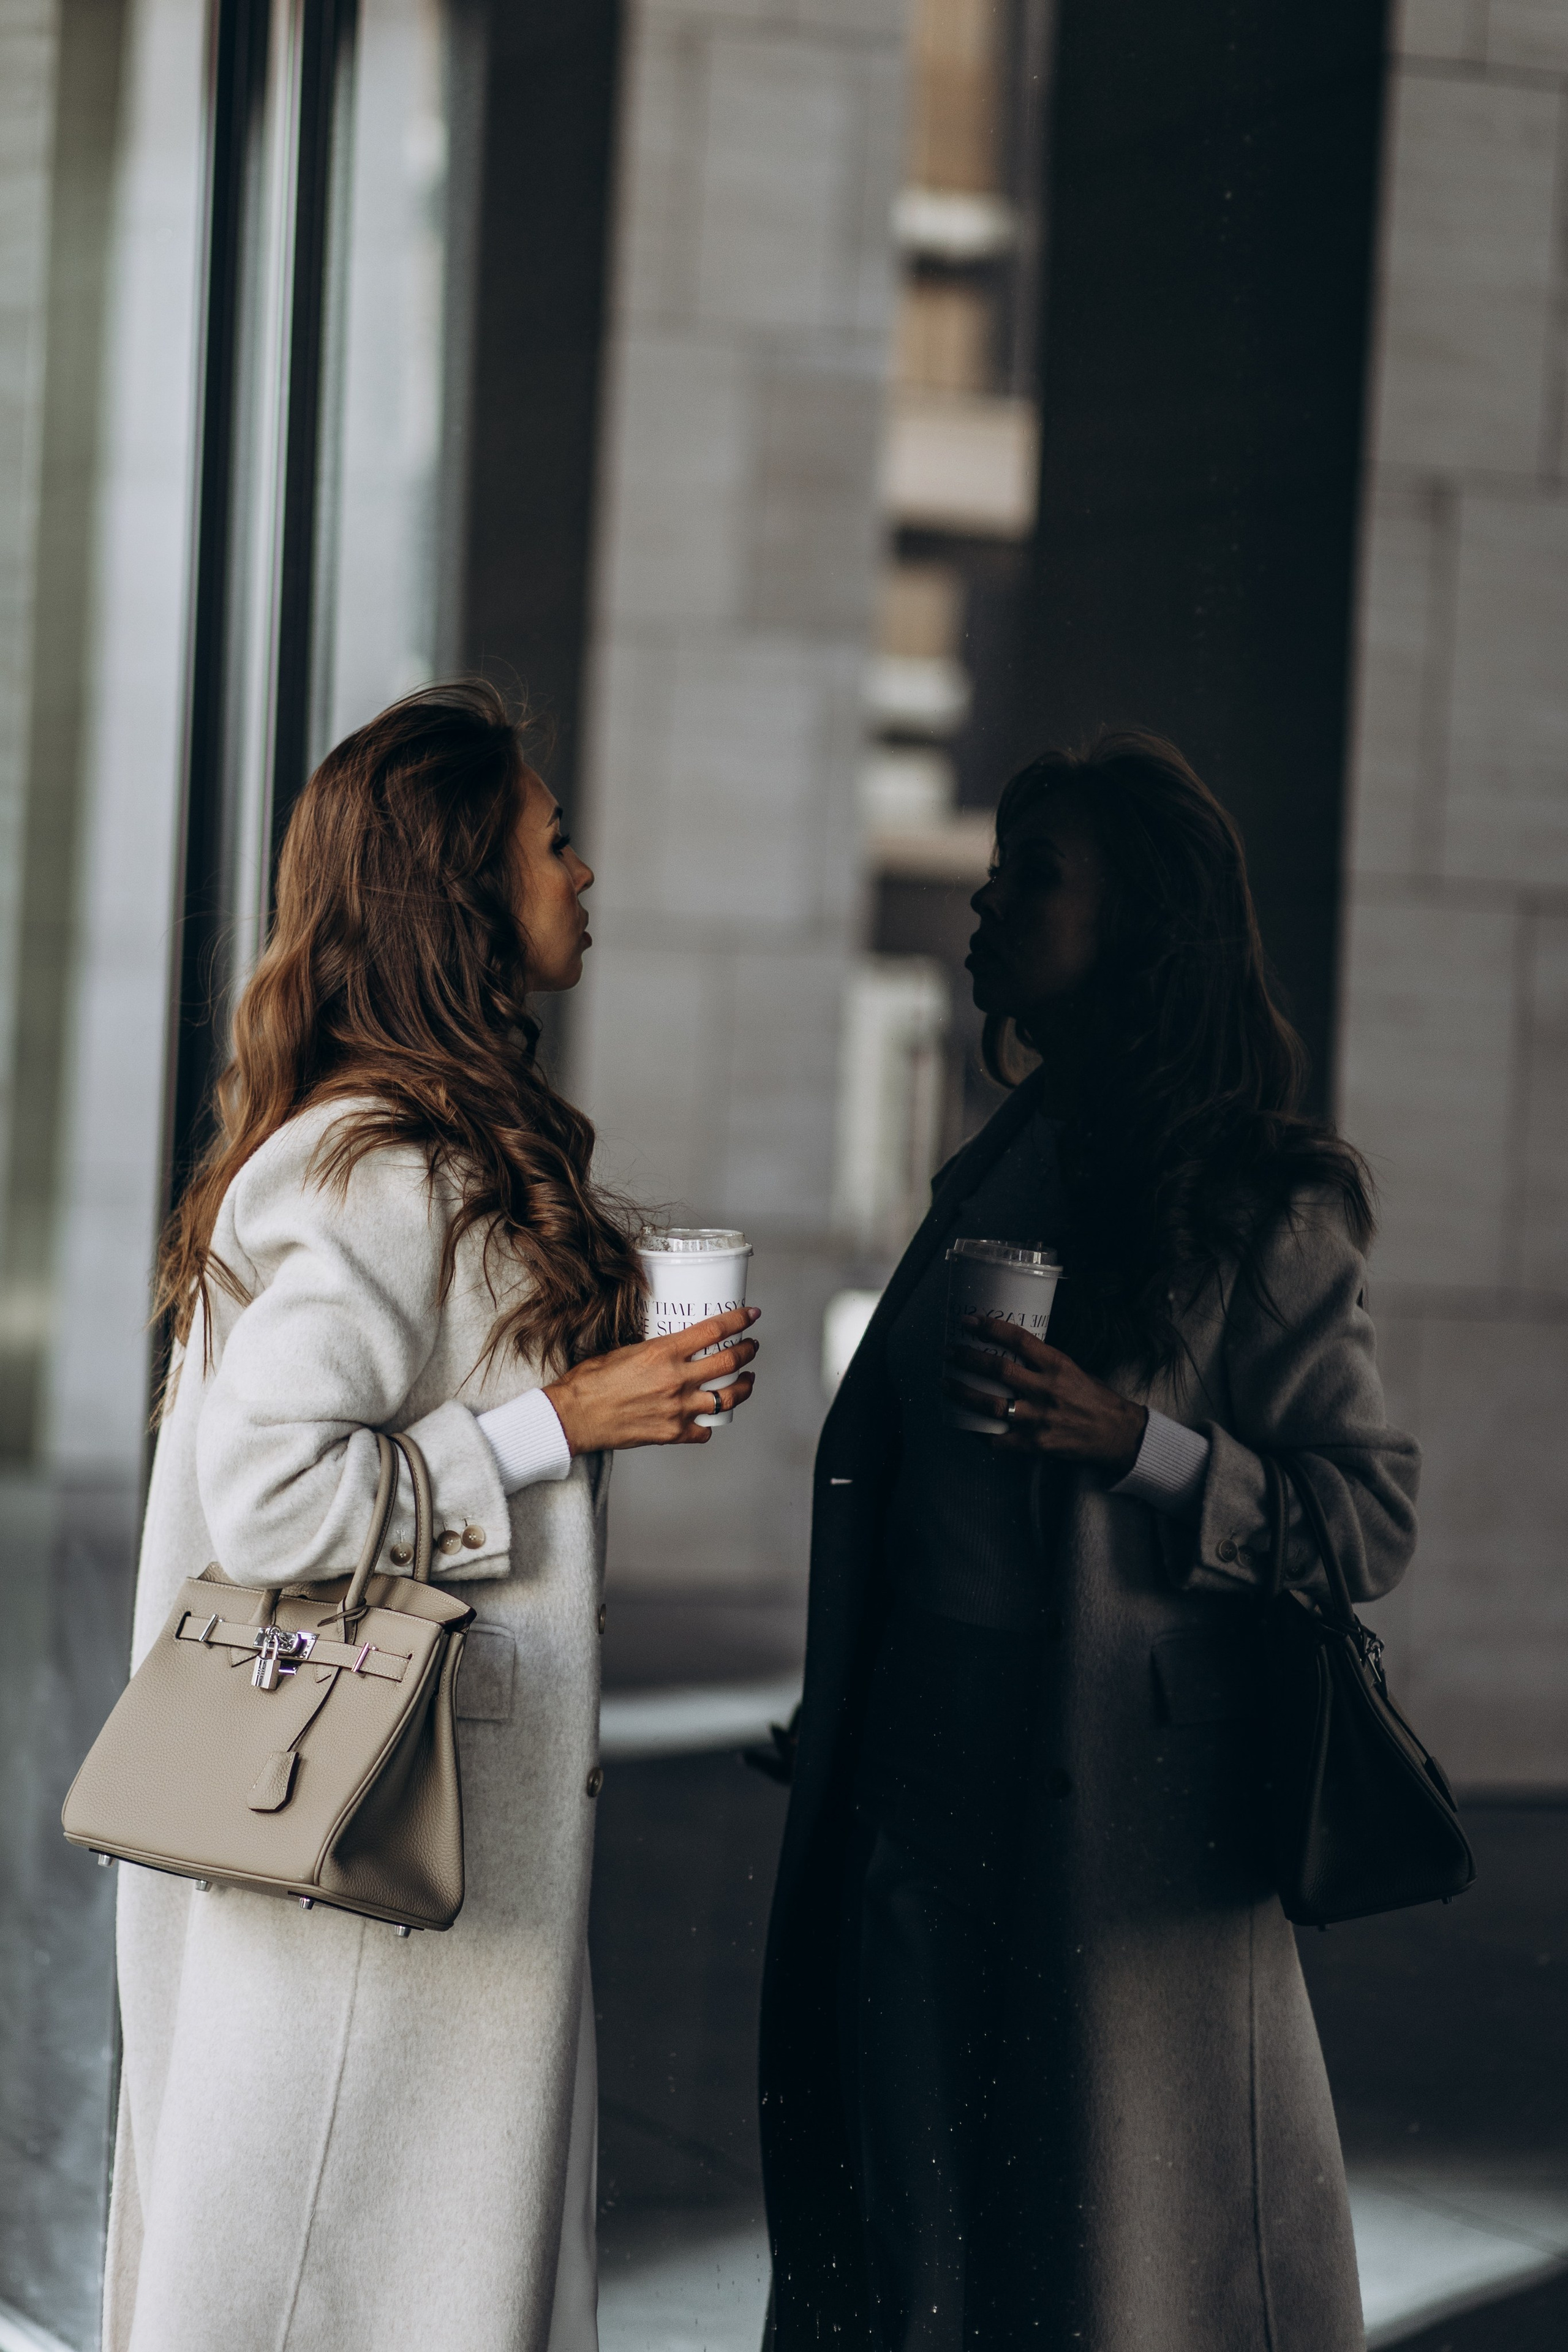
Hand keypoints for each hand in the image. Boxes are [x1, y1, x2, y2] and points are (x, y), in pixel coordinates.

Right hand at [544, 1307, 759, 1453]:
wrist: (573, 1416)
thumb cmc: (589, 1382)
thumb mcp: (624, 1350)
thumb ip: (654, 1349)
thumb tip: (671, 1346)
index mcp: (662, 1353)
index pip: (714, 1331)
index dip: (739, 1321)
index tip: (751, 1315)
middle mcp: (676, 1379)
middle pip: (729, 1362)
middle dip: (747, 1352)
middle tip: (751, 1347)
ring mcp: (677, 1408)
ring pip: (727, 1398)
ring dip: (742, 1387)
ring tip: (746, 1381)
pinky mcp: (672, 1433)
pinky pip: (704, 1430)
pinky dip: (708, 1424)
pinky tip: (707, 1417)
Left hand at [945, 1313, 1146, 1477]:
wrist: (1117, 1434)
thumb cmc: (1095, 1398)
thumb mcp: (1073, 1369)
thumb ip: (1042, 1362)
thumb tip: (1008, 1351)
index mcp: (1057, 1366)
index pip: (1018, 1340)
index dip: (990, 1328)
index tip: (969, 1321)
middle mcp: (1047, 1390)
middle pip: (998, 1371)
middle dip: (967, 1358)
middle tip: (949, 1351)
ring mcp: (1039, 1419)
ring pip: (991, 1406)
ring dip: (963, 1394)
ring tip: (946, 1384)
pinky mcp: (1035, 1444)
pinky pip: (998, 1440)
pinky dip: (978, 1432)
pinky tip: (966, 1424)